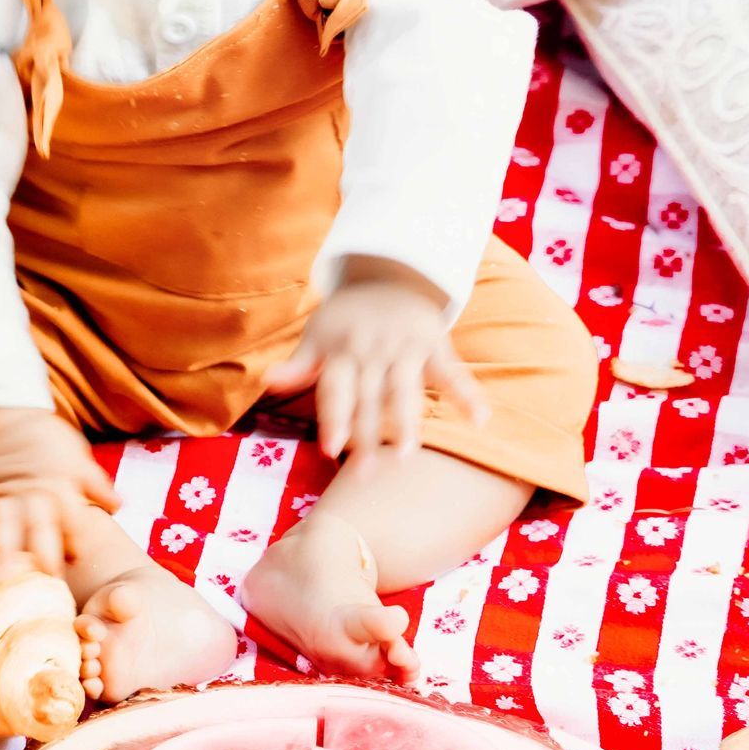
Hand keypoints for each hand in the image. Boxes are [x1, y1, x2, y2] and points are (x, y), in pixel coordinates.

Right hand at [0, 404, 117, 574]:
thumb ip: (95, 484)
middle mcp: (30, 499)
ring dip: (2, 556)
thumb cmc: (42, 437)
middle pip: (39, 534)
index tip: (74, 561)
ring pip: (1, 532)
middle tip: (42, 586)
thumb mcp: (76, 455)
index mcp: (59, 490)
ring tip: (0, 581)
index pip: (73, 523)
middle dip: (42, 560)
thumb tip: (118, 506)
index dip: (75, 544)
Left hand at [264, 258, 486, 461]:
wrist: (389, 274)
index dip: (333, 419)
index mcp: (341, 351)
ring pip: (405, 390)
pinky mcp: (434, 343)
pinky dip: (468, 394)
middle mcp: (372, 350)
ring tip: (406, 455)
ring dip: (406, 422)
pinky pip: (452, 372)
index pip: (335, 391)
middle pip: (368, 399)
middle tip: (362, 475)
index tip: (330, 450)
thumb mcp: (318, 336)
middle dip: (365, 436)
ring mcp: (405, 348)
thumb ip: (299, 364)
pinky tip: (480, 420)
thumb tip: (267, 382)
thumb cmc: (347, 318)